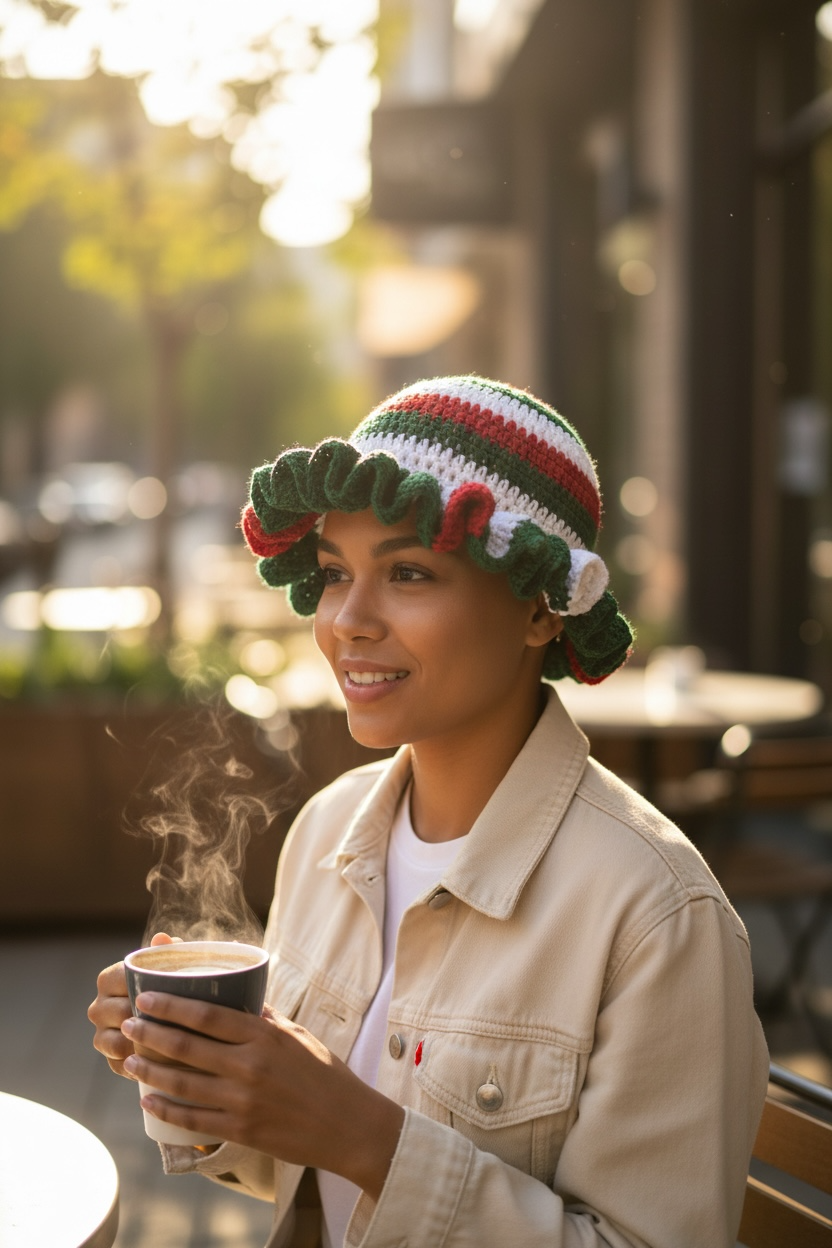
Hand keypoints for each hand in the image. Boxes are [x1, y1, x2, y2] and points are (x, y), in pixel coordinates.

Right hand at [88, 932, 176, 1078]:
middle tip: (174, 1018)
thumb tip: (161, 939)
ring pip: (115, 1042)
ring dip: (139, 1043)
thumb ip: (166, 952)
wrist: (174, 1015)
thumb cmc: (172, 984)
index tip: (169, 989)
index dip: (142, 986)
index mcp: (109, 979)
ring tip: (166, 1043)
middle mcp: (98, 1007)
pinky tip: (160, 1063)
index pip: (116, 980)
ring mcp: (101, 1035)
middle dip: (144, 1016)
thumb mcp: (172, 966)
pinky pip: (120, 1065)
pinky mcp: (111, 1059)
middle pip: (116, 1013)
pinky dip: (139, 1065)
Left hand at [121, 992, 403, 1199]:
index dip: (172, 1005)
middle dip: (151, 1034)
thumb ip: (264, 1018)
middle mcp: (250, 1065)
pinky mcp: (241, 1129)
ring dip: (150, 1070)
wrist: (348, 1125)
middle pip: (187, 1046)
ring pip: (183, 1082)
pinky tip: (148, 1099)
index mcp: (264, 1035)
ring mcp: (243, 1100)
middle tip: (129, 1024)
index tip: (147, 997)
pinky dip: (166, 1109)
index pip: (208, 1014)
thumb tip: (238, 998)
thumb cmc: (325, 1073)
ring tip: (129, 1059)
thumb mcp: (298, 1034)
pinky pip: (194, 1119)